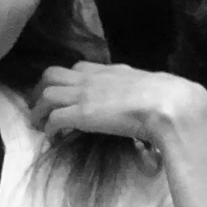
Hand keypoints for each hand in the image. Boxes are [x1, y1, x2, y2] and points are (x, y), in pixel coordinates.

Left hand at [32, 62, 206, 163]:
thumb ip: (139, 88)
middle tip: (38, 106)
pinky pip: (54, 119)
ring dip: (38, 110)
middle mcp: (92, 78)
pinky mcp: (81, 114)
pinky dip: (49, 129)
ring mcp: (84, 95)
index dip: (65, 81)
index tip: (63, 94)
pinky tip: (52, 138)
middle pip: (51, 75)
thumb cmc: (168, 96)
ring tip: (38, 124)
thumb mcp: (150, 85)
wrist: (169, 104)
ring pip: (46, 95)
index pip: (77, 68)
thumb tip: (148, 97)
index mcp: (109, 70)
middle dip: (40, 89)